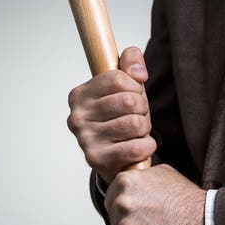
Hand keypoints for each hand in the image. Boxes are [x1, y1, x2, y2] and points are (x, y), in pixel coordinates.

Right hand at [67, 46, 156, 184]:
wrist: (116, 158)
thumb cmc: (121, 117)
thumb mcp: (127, 86)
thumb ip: (131, 63)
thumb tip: (138, 72)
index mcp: (80, 95)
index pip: (118, 79)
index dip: (135, 86)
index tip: (133, 95)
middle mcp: (77, 117)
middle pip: (129, 101)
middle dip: (142, 108)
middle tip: (137, 116)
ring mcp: (85, 140)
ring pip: (135, 124)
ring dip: (145, 128)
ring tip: (136, 132)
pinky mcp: (97, 160)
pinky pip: (136, 148)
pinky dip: (147, 145)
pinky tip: (140, 145)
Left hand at [104, 164, 208, 224]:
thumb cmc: (188, 200)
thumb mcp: (164, 173)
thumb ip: (142, 176)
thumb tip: (135, 179)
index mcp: (126, 182)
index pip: (112, 195)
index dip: (125, 203)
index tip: (136, 208)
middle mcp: (122, 203)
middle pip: (115, 216)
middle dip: (129, 220)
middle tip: (149, 222)